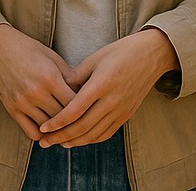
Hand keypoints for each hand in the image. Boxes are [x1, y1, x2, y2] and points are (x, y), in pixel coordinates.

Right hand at [0, 24, 79, 141]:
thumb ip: (69, 75)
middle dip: (73, 120)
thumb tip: (86, 93)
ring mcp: (23, 103)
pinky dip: (42, 134)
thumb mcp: (53, 57)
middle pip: (62, 117)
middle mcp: (36, 92)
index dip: (84, 107)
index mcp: (50, 77)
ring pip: (48, 127)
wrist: (0, 49)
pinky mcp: (12, 110)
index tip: (90, 109)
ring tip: (68, 128)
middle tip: (83, 122)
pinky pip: (30, 132)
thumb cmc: (30, 50)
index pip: (73, 103)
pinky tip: (49, 130)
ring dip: (58, 129)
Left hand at [38, 29, 179, 147]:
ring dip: (74, 141)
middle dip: (60, 136)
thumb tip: (58, 89)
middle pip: (82, 127)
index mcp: (102, 84)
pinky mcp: (127, 114)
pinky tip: (79, 139)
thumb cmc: (122, 51)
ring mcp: (121, 110)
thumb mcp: (96, 57)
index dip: (57, 122)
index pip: (75, 110)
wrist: (153, 54)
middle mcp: (112, 100)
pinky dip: (91, 139)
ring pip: (94, 134)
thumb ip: (76, 75)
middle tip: (44, 142)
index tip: (43, 128)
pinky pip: (106, 133)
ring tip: (58, 143)